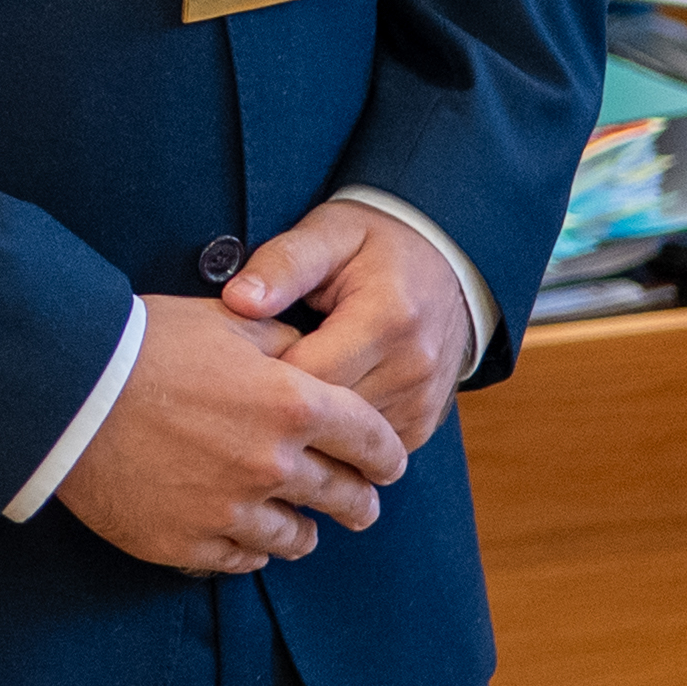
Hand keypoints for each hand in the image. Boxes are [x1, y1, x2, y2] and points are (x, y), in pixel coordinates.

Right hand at [54, 297, 408, 575]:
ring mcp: (230, 511)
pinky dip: (249, 547)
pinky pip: (242, 560)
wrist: (66, 390)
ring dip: (304, 529)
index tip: (389, 464)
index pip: (371, 441)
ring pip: (296, 538)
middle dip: (359, 501)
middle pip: (344, 498)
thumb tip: (313, 358)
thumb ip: (284, 344)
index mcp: (291, 404)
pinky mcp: (188, 544)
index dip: (387, 455)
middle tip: (360, 504)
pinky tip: (243, 534)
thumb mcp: (228, 322)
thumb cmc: (145, 343)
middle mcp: (271, 465)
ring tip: (299, 524)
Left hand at [222, 198, 474, 452]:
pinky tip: (316, 410)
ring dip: (309, 427)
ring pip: (343, 443)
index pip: (306, 375)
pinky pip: (363, 452)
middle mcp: (413, 368)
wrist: (448, 263)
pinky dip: (336, 438)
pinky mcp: (422, 425)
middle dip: (281, 405)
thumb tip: (238, 299)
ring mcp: (422, 403)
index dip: (262, 372)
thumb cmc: (374, 243)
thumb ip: (283, 263)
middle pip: (325, 418)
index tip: (240, 358)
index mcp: (387, 319)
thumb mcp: (328, 233)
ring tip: (284, 393)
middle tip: (251, 380)